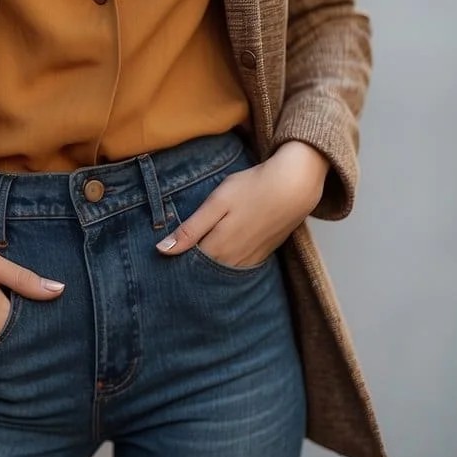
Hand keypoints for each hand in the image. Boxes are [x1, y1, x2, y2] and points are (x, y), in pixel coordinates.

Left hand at [156, 141, 328, 267]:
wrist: (294, 187)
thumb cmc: (252, 188)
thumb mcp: (216, 202)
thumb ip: (190, 229)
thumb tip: (162, 250)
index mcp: (217, 248)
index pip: (187, 262)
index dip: (174, 257)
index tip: (162, 250)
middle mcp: (233, 261)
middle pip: (203, 270)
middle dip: (189, 264)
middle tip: (175, 251)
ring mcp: (249, 260)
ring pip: (220, 270)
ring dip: (207, 265)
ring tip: (195, 252)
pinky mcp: (262, 255)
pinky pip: (237, 267)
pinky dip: (225, 263)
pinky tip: (221, 250)